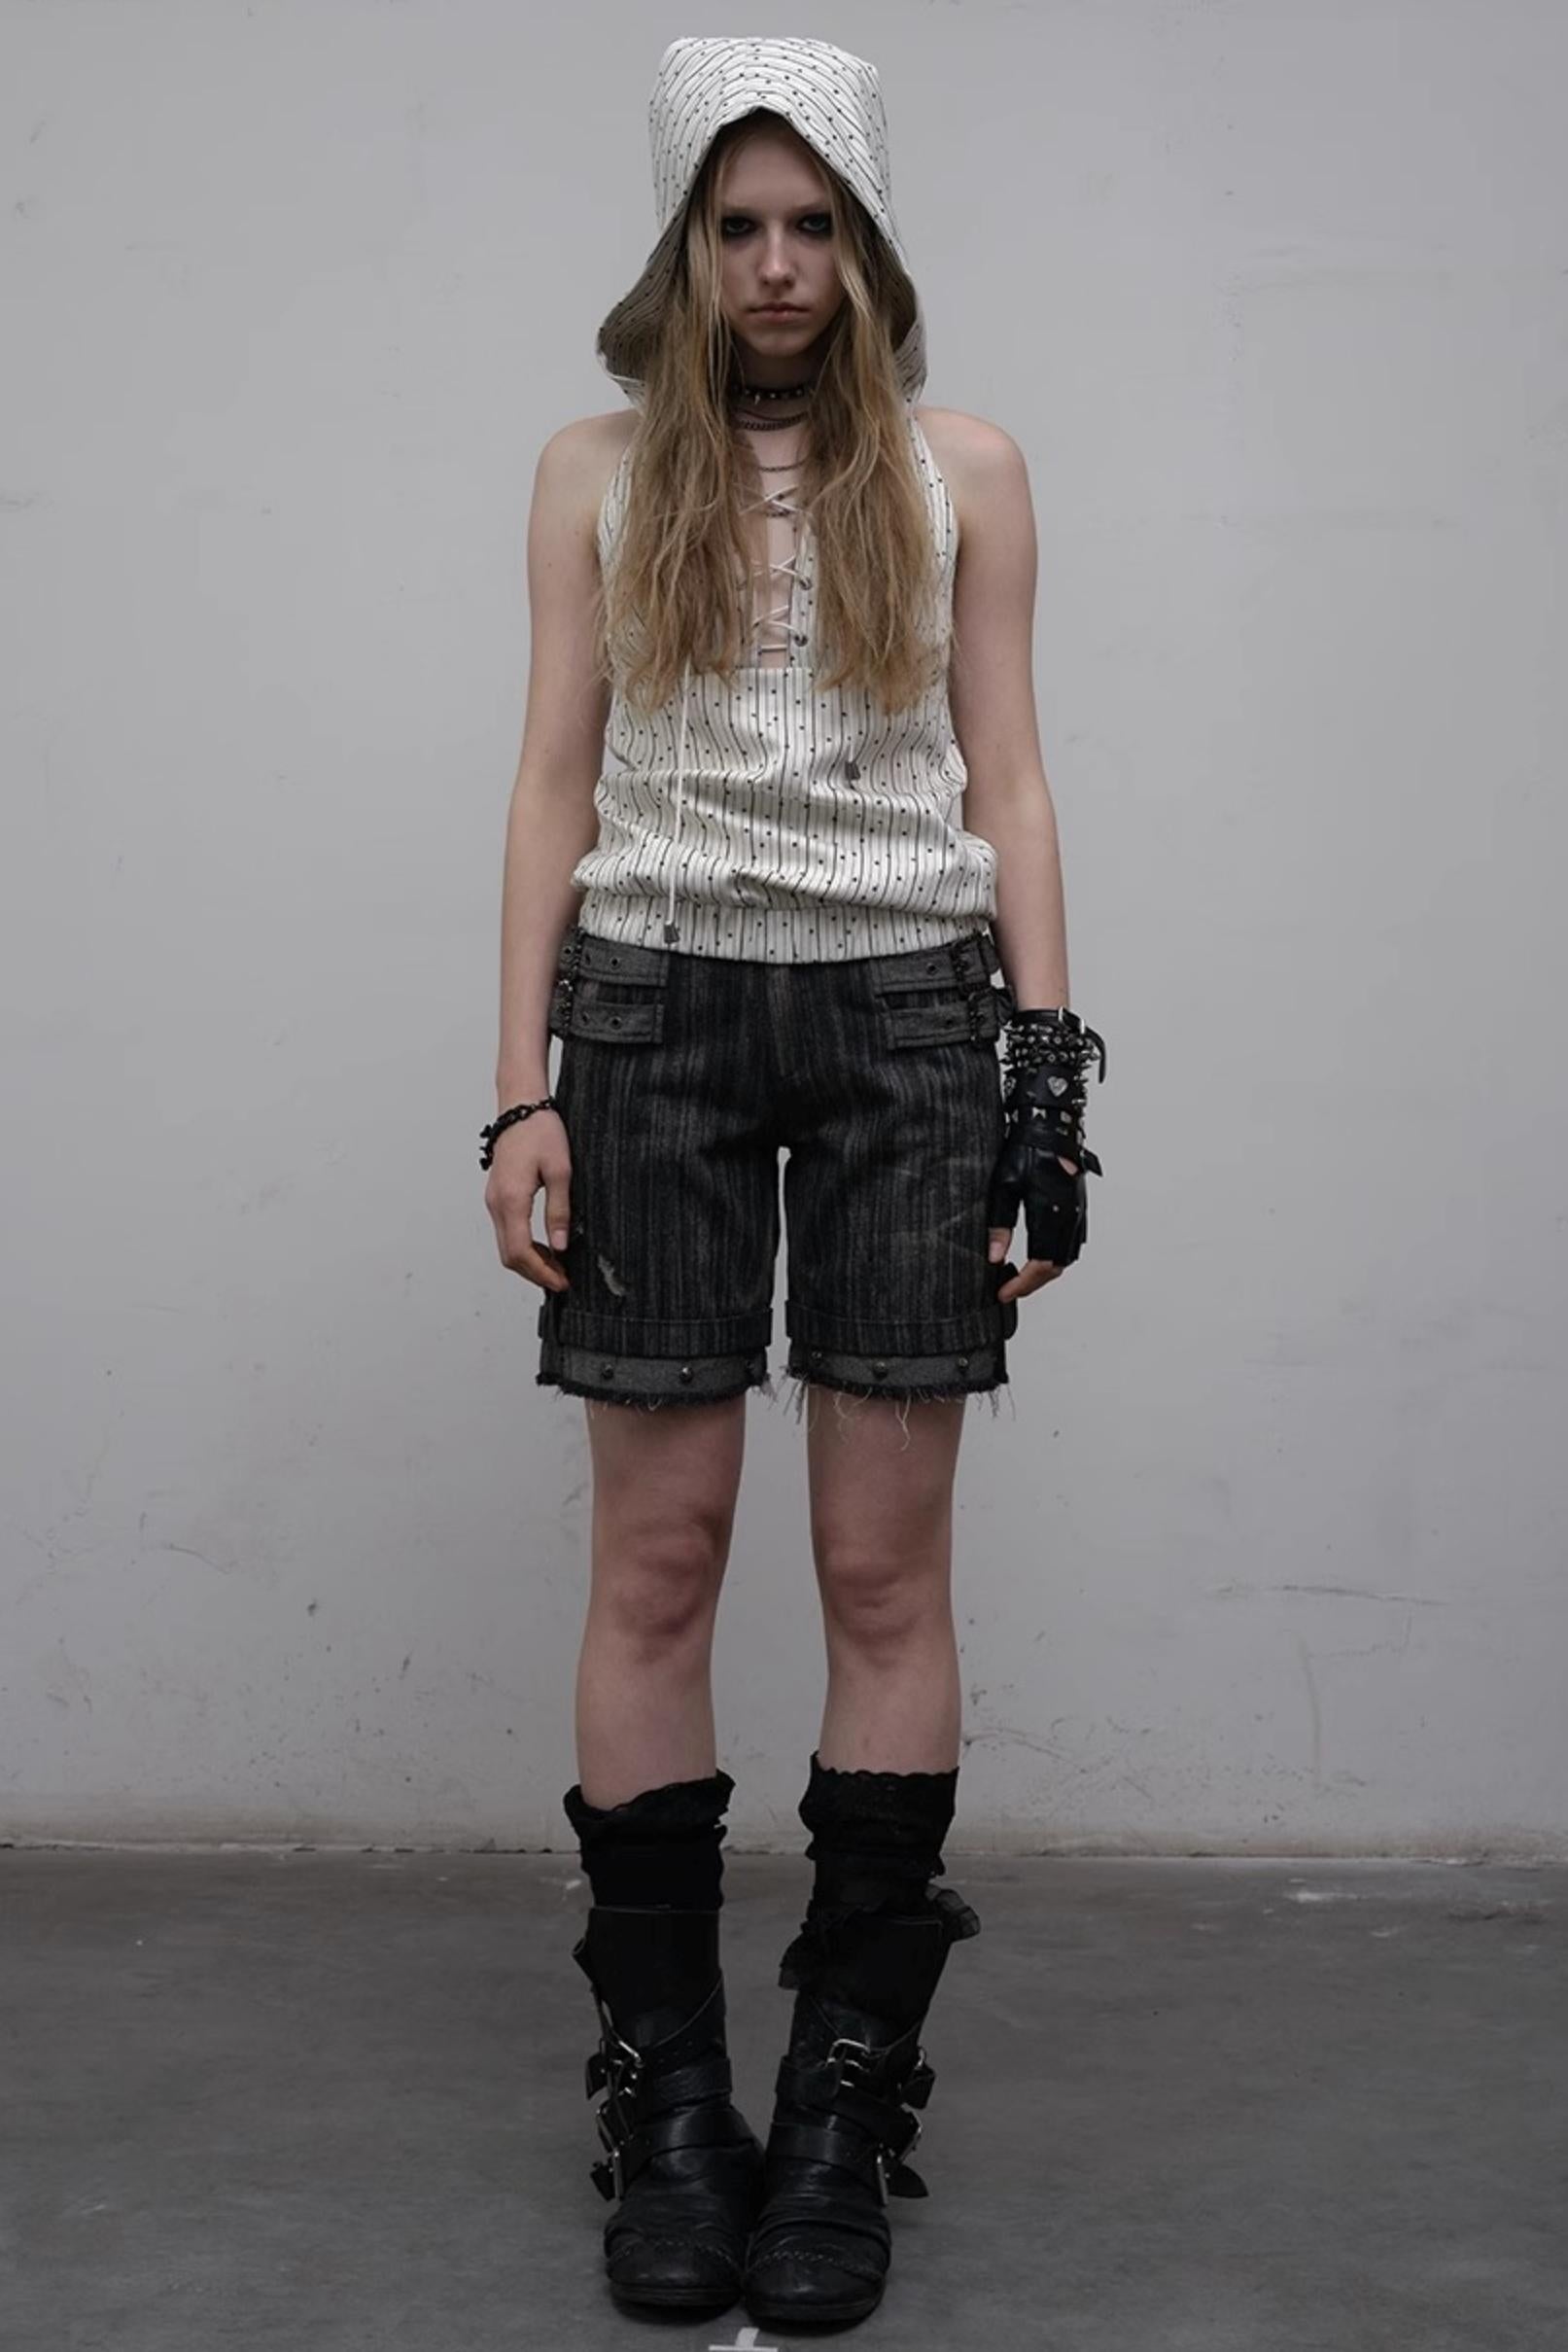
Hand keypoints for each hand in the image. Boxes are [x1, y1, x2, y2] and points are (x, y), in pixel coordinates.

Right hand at [483, 1108, 574, 1292]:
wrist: (520, 1106)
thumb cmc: (540, 1131)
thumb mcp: (560, 1171)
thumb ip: (559, 1211)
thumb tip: (561, 1247)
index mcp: (511, 1200)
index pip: (521, 1252)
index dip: (542, 1273)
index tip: (563, 1282)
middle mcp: (496, 1204)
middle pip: (509, 1256)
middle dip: (535, 1273)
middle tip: (563, 1279)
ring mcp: (493, 1201)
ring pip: (506, 1246)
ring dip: (529, 1261)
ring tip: (557, 1265)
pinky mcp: (497, 1196)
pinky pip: (506, 1231)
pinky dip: (523, 1246)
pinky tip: (544, 1245)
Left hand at [987, 1158, 1078, 1302]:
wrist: (1051, 1128)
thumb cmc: (1026, 1152)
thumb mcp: (1004, 1187)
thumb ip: (999, 1225)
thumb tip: (994, 1257)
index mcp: (1050, 1216)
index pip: (1039, 1267)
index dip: (1021, 1285)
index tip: (1003, 1293)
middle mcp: (1068, 1219)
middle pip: (1054, 1268)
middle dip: (1032, 1284)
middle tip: (1009, 1288)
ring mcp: (1077, 1214)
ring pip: (1066, 1258)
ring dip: (1046, 1273)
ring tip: (1021, 1276)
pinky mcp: (1079, 1208)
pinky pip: (1072, 1244)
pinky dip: (1056, 1258)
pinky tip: (1040, 1255)